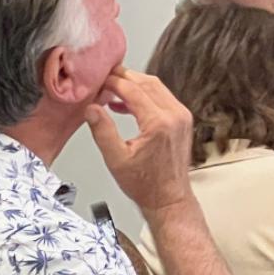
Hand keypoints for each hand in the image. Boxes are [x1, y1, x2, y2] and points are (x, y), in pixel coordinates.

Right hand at [84, 68, 195, 213]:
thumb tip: (91, 108)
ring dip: (135, 84)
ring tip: (111, 88)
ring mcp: (182, 116)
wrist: (168, 197)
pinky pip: (162, 98)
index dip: (114, 82)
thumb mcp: (116, 159)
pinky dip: (144, 96)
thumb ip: (102, 130)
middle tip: (104, 77)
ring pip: (157, 88)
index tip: (99, 79)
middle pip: (148, 83)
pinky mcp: (183, 120)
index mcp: (159, 123)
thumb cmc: (144, 184)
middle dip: (125, 77)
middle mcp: (175, 115)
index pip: (134, 90)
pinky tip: (124, 104)